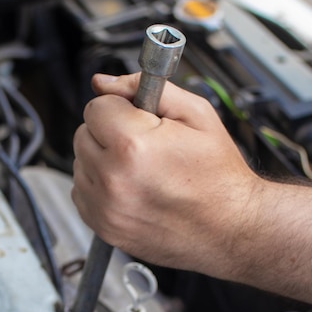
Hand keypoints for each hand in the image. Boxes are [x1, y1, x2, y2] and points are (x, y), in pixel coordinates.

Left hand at [72, 72, 261, 279]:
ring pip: (81, 165)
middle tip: (142, 145)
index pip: (96, 107)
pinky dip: (100, 188)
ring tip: (139, 170)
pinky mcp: (104, 229)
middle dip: (109, 133)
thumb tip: (104, 82)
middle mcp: (112, 180)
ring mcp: (106, 209)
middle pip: (83, 135)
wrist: (230, 229)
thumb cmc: (219, 177)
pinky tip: (130, 188)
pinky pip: (82, 194)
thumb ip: (145, 89)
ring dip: (102, 161)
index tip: (138, 119)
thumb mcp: (196, 115)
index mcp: (132, 146)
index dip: (120, 108)